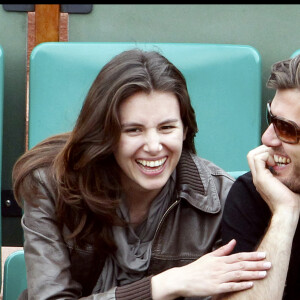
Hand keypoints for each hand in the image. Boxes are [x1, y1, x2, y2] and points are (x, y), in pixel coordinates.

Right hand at [151, 240, 270, 298]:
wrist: (183, 279)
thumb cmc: (196, 268)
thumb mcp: (209, 256)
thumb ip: (222, 250)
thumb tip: (233, 242)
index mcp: (219, 259)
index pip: (239, 256)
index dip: (252, 255)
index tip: (263, 254)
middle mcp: (220, 267)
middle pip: (241, 264)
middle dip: (256, 264)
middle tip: (269, 263)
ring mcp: (218, 277)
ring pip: (238, 274)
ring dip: (252, 274)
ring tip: (264, 273)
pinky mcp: (216, 288)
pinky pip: (231, 286)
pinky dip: (241, 285)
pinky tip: (250, 284)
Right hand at [247, 145, 299, 214]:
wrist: (287, 211)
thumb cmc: (291, 200)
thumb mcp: (287, 183)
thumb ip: (284, 174)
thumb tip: (291, 165)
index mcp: (262, 177)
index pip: (256, 159)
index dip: (266, 153)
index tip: (279, 156)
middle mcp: (256, 176)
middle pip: (251, 155)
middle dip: (265, 149)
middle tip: (278, 154)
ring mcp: (257, 177)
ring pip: (252, 155)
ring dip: (265, 152)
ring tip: (276, 159)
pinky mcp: (261, 177)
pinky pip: (258, 158)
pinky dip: (267, 156)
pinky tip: (276, 163)